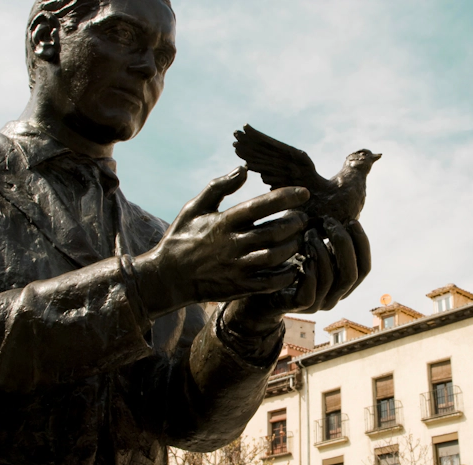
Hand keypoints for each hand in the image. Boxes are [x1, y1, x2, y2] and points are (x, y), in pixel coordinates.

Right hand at [138, 166, 309, 317]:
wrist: (167, 278)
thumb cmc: (182, 238)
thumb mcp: (194, 208)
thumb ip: (219, 187)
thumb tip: (243, 169)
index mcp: (223, 222)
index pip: (260, 205)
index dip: (285, 197)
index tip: (304, 192)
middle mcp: (232, 244)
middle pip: (274, 231)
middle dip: (295, 223)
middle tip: (303, 218)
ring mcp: (236, 267)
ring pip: (276, 256)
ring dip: (294, 246)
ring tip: (299, 238)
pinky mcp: (239, 287)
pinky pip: (270, 282)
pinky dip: (287, 274)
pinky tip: (294, 266)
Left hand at [223, 217, 370, 332]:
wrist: (257, 287)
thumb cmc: (284, 260)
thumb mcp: (309, 244)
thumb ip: (326, 235)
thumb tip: (339, 209)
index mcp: (341, 282)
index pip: (364, 267)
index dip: (362, 243)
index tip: (352, 220)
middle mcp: (334, 295)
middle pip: (353, 273)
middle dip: (344, 244)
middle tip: (329, 222)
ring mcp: (317, 304)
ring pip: (331, 279)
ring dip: (322, 250)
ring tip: (310, 231)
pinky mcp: (298, 307)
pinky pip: (310, 292)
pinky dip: (309, 269)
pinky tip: (301, 250)